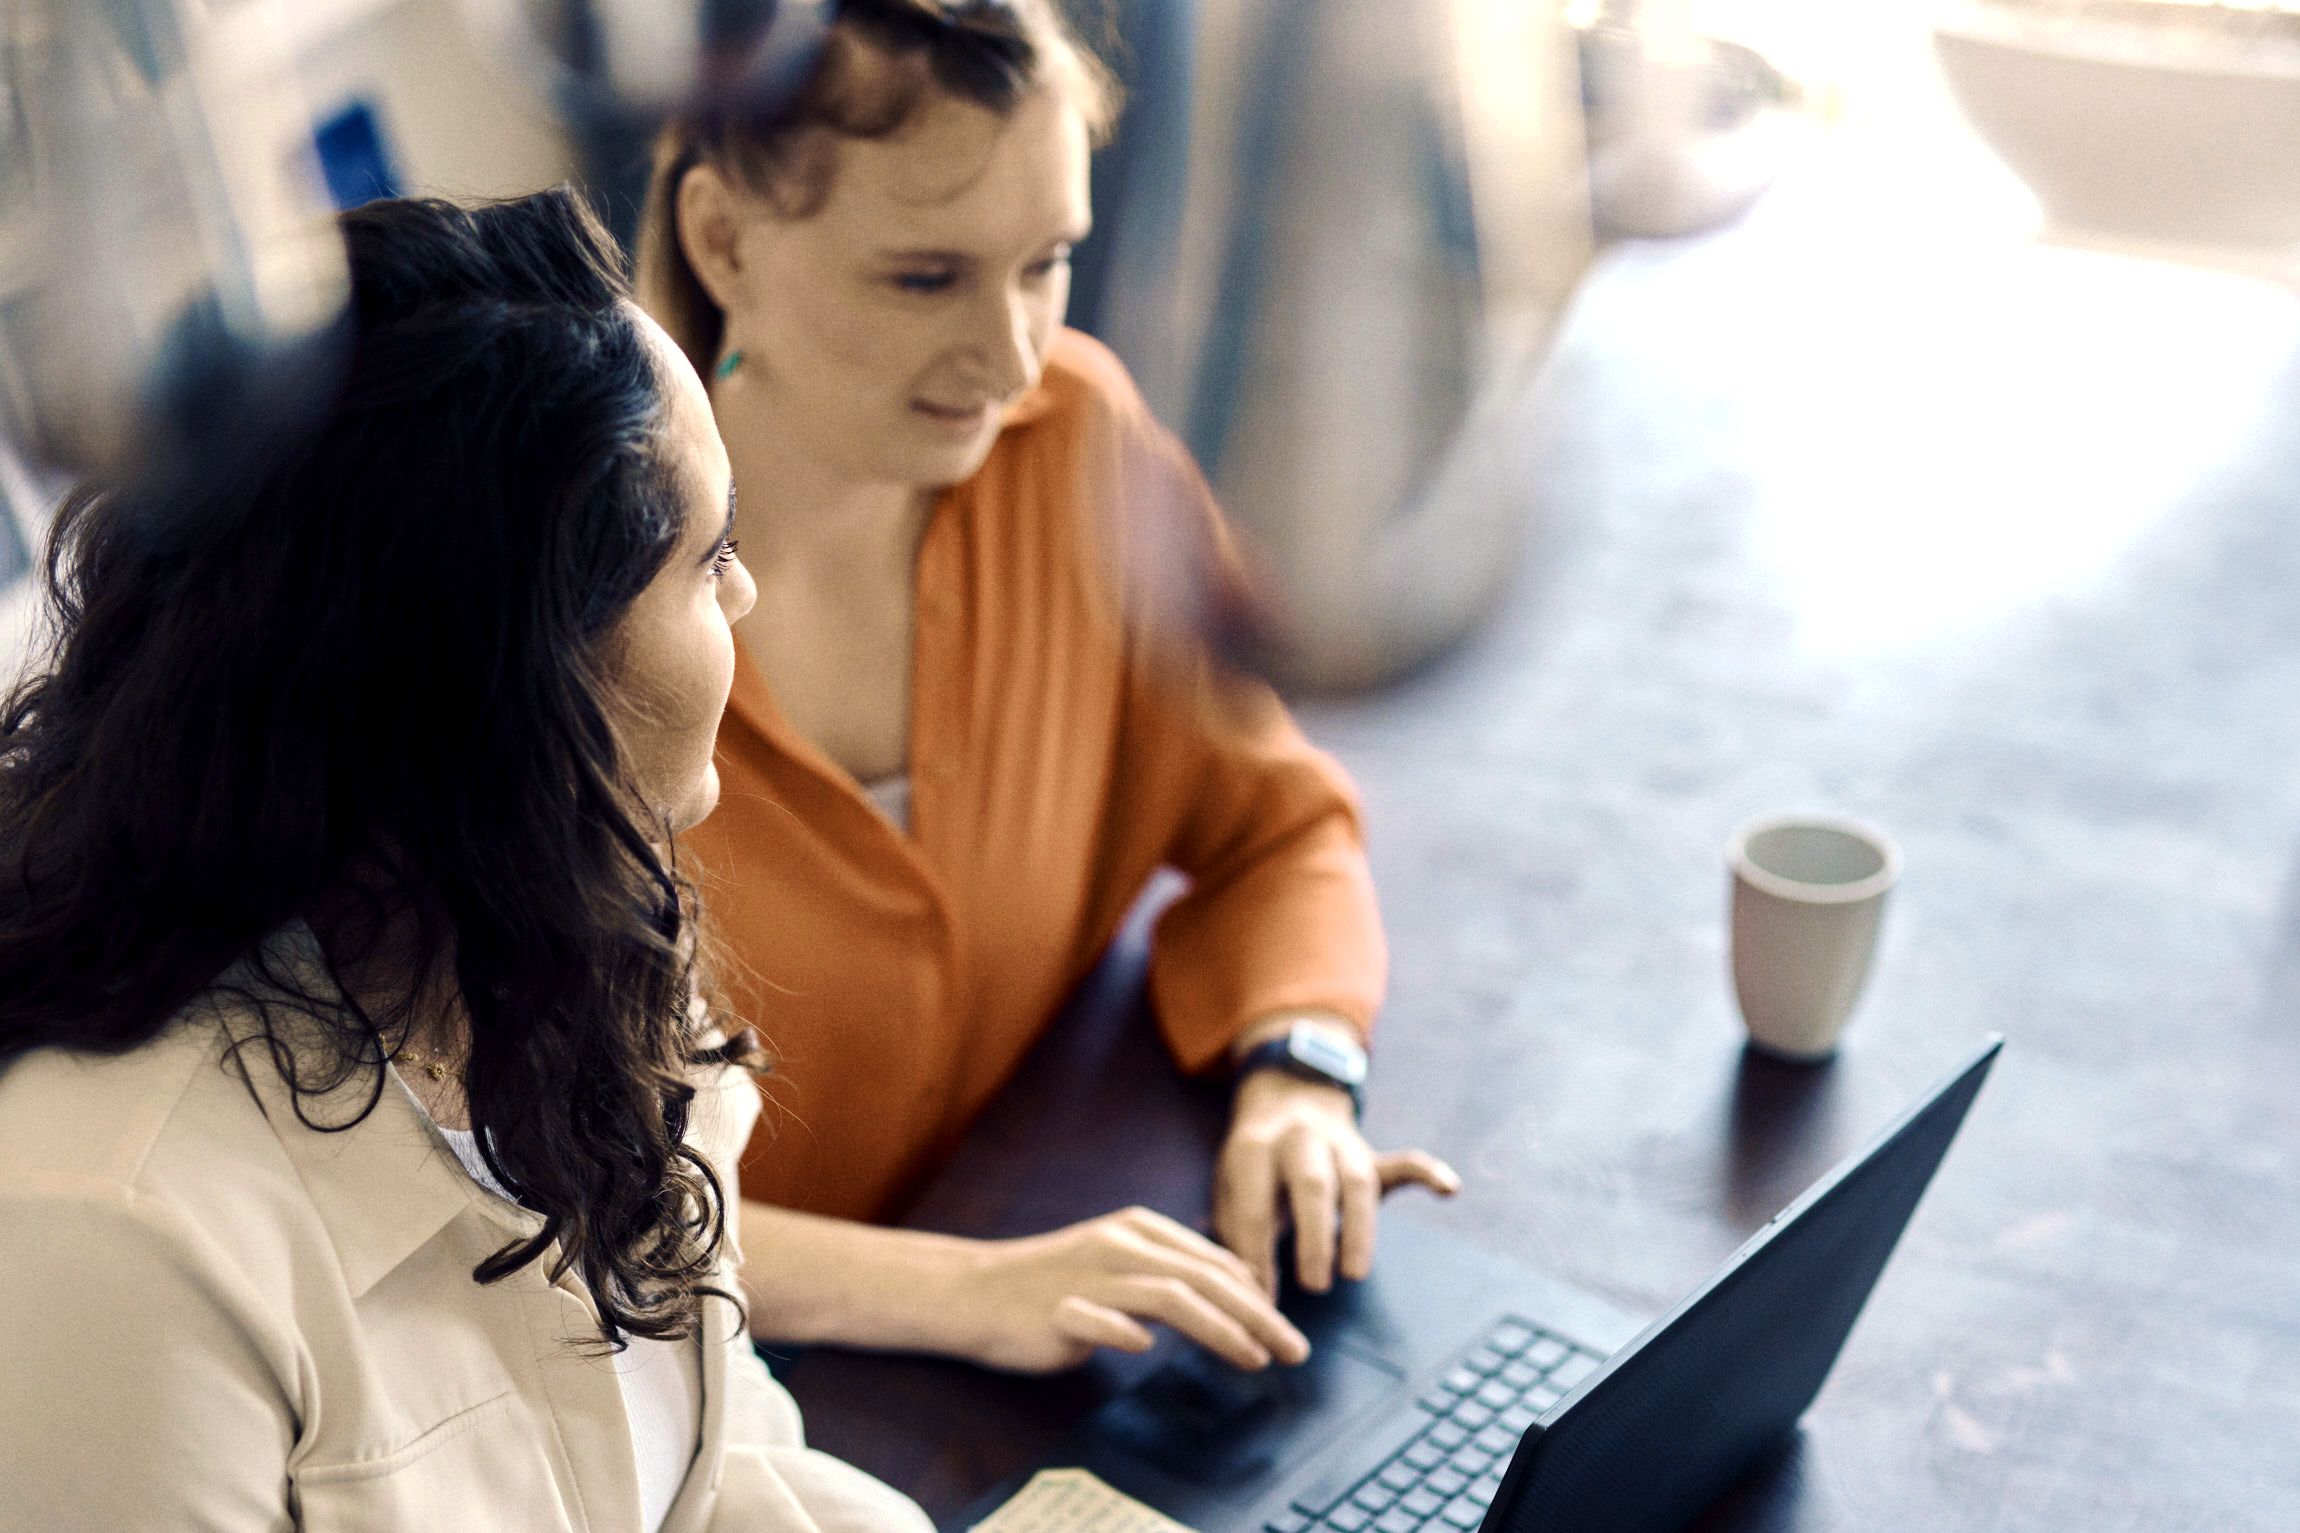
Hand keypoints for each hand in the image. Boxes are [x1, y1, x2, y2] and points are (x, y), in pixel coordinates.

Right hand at [937, 1206, 1311, 1374]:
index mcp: (1140, 1230)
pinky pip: (1097, 1319)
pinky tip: (1147, 1349)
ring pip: (1167, 1296)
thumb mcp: (1120, 1263)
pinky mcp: (1057, 1309)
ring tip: (1254, 1359)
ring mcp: (1089, 1277)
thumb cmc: (1054, 1282)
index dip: (1257, 1296)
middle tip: (1295, 1350)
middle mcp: (1121, 1246)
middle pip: (1205, 1278)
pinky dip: (1124, 1332)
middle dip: (1257, 1316)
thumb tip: (1234, 1293)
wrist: (975, 1291)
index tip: (1287, 1329)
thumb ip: (1170, 1273)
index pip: (1214, 1261)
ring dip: (1218, 1329)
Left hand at [1214, 1069, 1460, 1295]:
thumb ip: (1236, 1233)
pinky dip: (1427, 1172)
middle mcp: (1300, 1139)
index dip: (1257, 1256)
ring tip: (1355, 1273)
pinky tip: (1449, 1188)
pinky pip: (1402, 1162)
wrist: (1285, 1099)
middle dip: (1313, 1236)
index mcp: (1253, 1148)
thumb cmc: (1252, 1166)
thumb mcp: (1228, 1188)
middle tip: (1314, 1286)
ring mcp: (1340, 1145)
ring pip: (1357, 1182)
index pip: (1255, 1206)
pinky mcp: (1371, 1156)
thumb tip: (1245, 1291)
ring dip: (1359, 1229)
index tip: (1262, 1301)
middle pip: (1311, 1185)